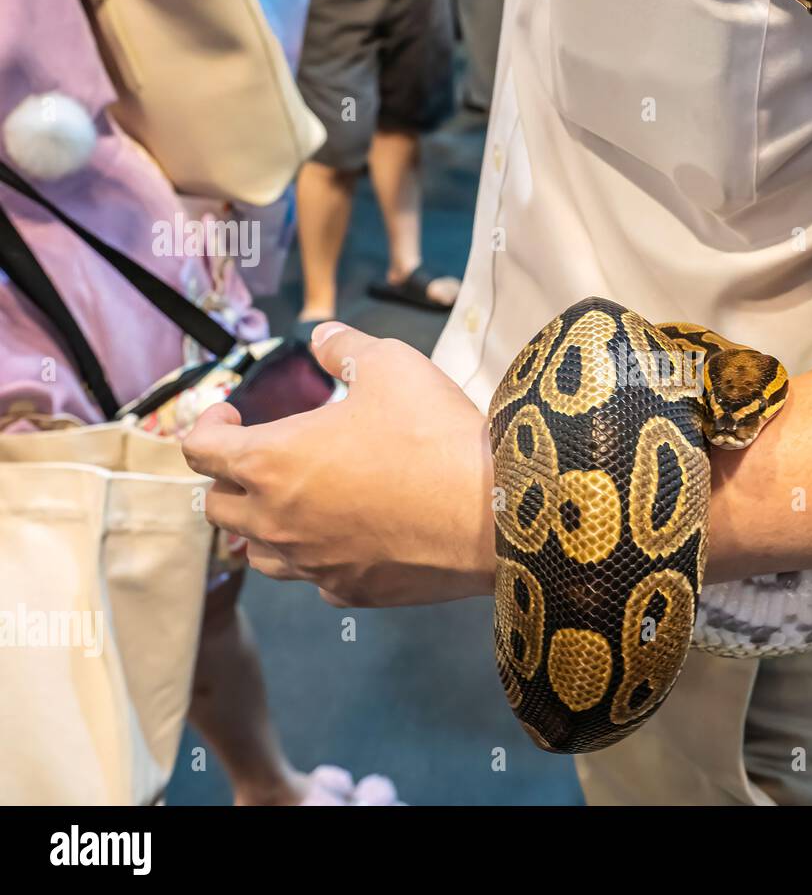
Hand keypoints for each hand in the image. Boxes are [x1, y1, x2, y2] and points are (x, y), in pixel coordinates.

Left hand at [182, 324, 495, 607]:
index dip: (206, 425)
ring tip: (289, 503)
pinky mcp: (350, 591)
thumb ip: (343, 347)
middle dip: (228, 477)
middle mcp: (277, 520)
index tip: (232, 413)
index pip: (200, 450)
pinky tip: (342, 537)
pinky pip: (312, 579)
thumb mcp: (391, 365)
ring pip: (256, 553)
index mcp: (270, 461)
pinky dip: (315, 557)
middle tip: (258, 455)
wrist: (494, 513)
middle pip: (217, 507)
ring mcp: (311, 563)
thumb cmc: (435, 435)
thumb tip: (320, 336)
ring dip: (261, 524)